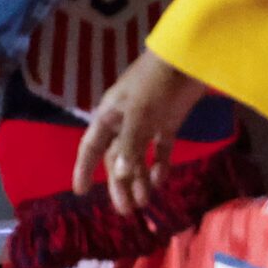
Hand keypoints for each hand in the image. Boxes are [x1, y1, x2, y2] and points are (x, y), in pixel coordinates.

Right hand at [75, 49, 206, 214]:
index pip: (90, 147)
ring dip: (140, 178)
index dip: (83, 169)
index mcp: (109, 116)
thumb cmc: (156, 82)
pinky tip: (161, 180)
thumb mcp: (139, 113)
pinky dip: (160, 164)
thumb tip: (121, 174)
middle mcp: (124, 122)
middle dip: (120, 184)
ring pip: (138, 157)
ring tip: (145, 201)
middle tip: (126, 210)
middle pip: (116, 159)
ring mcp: (147, 122)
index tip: (80, 192)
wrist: (187, 57)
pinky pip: (160, 148)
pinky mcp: (168, 121)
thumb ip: (130, 144)